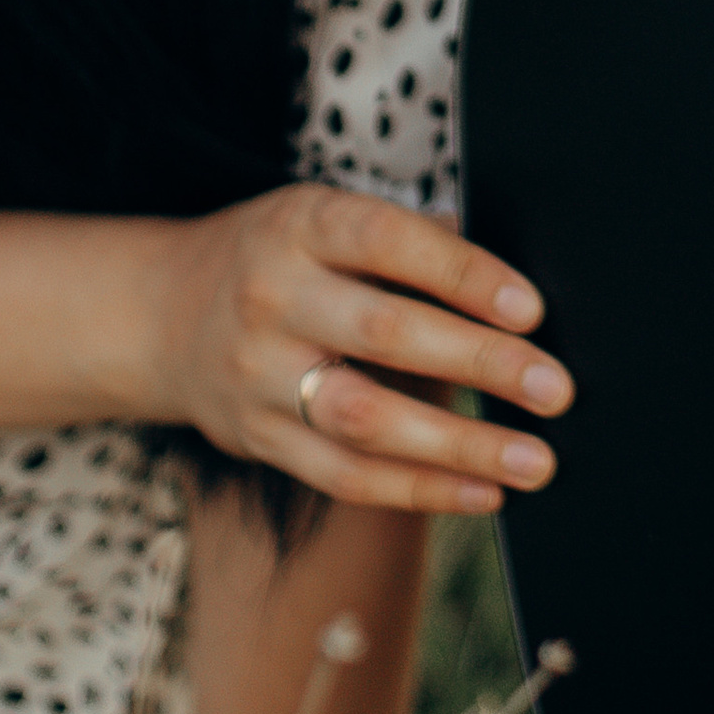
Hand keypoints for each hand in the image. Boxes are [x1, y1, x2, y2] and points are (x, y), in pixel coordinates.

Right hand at [150, 185, 571, 511]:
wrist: (159, 314)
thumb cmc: (279, 259)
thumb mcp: (325, 220)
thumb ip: (409, 246)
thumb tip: (512, 290)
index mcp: (301, 227)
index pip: (389, 244)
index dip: (464, 276)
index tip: (532, 310)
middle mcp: (273, 298)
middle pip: (386, 334)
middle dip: (480, 364)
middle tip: (554, 390)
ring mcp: (260, 374)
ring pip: (366, 419)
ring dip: (460, 446)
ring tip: (534, 461)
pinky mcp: (258, 438)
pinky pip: (345, 476)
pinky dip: (421, 490)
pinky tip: (483, 493)